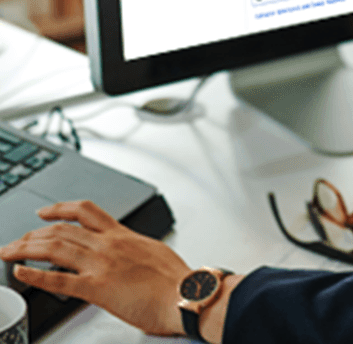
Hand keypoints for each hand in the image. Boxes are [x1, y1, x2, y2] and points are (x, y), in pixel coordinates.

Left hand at [0, 200, 190, 336]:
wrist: (186, 293)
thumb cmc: (175, 279)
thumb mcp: (154, 252)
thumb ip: (135, 250)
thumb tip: (129, 256)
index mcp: (123, 235)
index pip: (87, 212)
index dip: (61, 208)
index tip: (44, 212)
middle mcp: (109, 245)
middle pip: (63, 229)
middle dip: (33, 233)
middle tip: (16, 240)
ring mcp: (102, 264)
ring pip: (56, 248)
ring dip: (27, 249)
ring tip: (9, 251)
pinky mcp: (98, 288)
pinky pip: (59, 280)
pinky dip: (36, 276)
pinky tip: (21, 273)